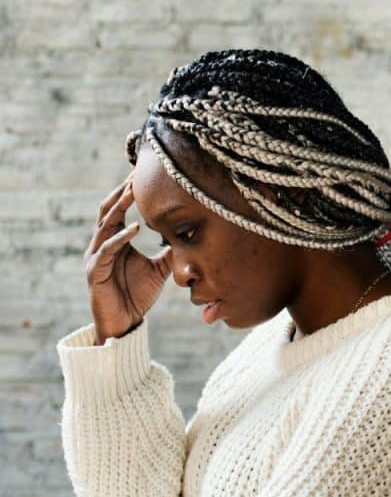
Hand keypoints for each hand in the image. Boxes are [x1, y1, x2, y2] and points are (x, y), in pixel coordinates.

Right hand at [85, 174, 171, 344]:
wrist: (124, 323)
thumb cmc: (138, 296)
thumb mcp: (160, 269)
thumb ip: (170, 252)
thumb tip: (190, 237)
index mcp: (115, 240)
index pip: (119, 209)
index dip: (128, 192)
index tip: (141, 175)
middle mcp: (102, 244)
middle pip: (108, 210)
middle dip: (121, 191)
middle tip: (134, 173)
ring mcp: (96, 256)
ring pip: (105, 224)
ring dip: (119, 207)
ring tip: (132, 192)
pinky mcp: (95, 271)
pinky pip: (107, 249)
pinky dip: (121, 237)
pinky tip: (135, 227)